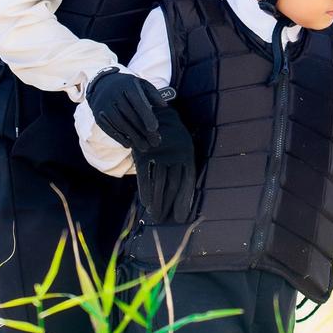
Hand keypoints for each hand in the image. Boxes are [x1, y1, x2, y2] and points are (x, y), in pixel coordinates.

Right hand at [86, 68, 167, 151]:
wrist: (102, 84)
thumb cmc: (128, 86)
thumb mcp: (141, 84)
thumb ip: (154, 94)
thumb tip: (164, 105)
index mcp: (127, 85)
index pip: (138, 102)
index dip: (146, 116)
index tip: (155, 128)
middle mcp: (114, 94)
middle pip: (129, 115)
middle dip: (143, 131)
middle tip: (155, 142)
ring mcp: (104, 105)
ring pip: (120, 123)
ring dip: (133, 137)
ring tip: (145, 147)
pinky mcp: (98, 115)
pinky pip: (109, 128)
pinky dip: (119, 138)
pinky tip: (129, 144)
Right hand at [131, 105, 195, 223]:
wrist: (157, 113)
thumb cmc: (171, 135)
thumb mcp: (181, 147)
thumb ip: (181, 167)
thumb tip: (185, 193)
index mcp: (187, 154)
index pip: (187, 181)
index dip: (184, 200)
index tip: (181, 216)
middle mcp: (175, 155)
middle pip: (172, 185)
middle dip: (168, 203)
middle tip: (163, 219)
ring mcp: (159, 154)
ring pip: (159, 182)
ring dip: (157, 200)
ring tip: (154, 214)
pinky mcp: (144, 153)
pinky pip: (145, 174)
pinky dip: (145, 189)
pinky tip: (146, 202)